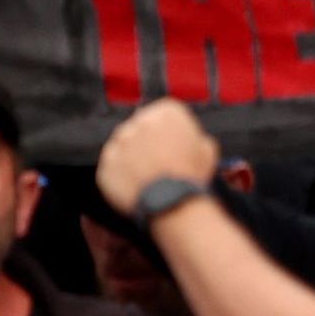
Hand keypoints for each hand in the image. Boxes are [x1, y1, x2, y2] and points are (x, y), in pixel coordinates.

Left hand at [95, 96, 221, 210]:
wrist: (172, 203)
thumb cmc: (191, 177)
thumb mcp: (207, 149)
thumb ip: (195, 137)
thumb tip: (190, 141)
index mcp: (167, 112)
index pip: (164, 114)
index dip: (168, 132)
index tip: (170, 144)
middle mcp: (139, 120)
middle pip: (142, 128)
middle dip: (148, 142)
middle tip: (158, 163)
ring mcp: (120, 141)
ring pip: (124, 146)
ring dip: (132, 157)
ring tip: (147, 177)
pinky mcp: (107, 162)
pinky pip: (112, 166)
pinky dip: (120, 175)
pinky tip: (135, 185)